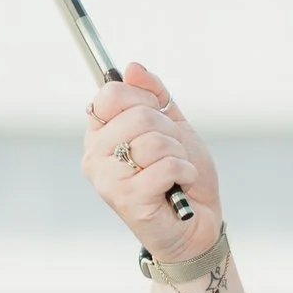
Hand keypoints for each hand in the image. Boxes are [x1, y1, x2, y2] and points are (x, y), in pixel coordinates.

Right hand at [82, 60, 222, 258]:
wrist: (197, 225)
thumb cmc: (181, 177)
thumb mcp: (173, 126)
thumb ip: (154, 95)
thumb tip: (132, 67)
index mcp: (100, 134)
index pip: (112, 94)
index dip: (144, 100)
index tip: (158, 117)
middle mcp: (95, 155)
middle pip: (138, 115)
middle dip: (169, 132)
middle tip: (172, 154)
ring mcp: (107, 179)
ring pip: (153, 140)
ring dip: (178, 154)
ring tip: (175, 172)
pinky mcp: (126, 199)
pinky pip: (165, 165)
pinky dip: (184, 172)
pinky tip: (179, 186)